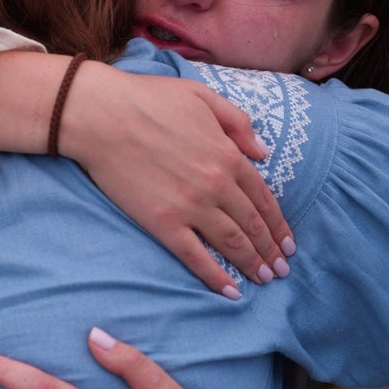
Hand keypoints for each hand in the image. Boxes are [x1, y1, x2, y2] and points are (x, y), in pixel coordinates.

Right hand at [65, 64, 294, 296]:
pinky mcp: (163, 223)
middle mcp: (217, 186)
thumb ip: (238, 123)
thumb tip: (263, 152)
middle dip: (270, 250)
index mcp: (228, 156)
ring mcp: (191, 207)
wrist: (101, 115)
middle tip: (280, 269)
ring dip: (252, 265)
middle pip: (252, 226)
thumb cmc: (147, 99)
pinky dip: (216, 277)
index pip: (263, 199)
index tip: (288, 242)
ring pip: (232, 244)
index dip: (278, 225)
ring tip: (263, 279)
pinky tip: (231, 291)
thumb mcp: (202, 96)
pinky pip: (196, 257)